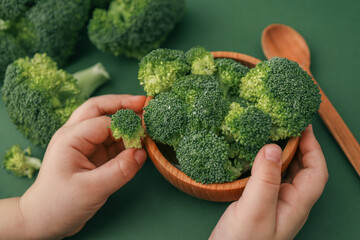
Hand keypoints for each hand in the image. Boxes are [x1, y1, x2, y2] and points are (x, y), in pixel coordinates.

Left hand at [18, 95, 146, 238]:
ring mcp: (84, 145)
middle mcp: (76, 135)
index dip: (127, 124)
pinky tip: (138, 142)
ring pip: (107, 123)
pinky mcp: (92, 155)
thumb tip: (142, 153)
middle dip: (124, 104)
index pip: (104, 122)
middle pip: (100, 109)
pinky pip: (111, 140)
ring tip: (147, 123)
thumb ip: (119, 171)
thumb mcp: (92, 189)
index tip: (147, 130)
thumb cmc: (59, 204)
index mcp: (71, 138)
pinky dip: (126, 139)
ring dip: (126, 121)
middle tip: (146, 103)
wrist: (43, 220)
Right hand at [210, 125, 327, 239]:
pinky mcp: (260, 203)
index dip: (314, 147)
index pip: (316, 172)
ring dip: (284, 153)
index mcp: (296, 204)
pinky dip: (267, 162)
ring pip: (287, 173)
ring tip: (273, 134)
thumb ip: (265, 178)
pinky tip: (255, 156)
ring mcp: (274, 203)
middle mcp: (289, 203)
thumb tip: (272, 146)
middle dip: (301, 146)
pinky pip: (270, 177)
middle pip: (305, 170)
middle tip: (288, 125)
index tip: (303, 126)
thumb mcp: (254, 208)